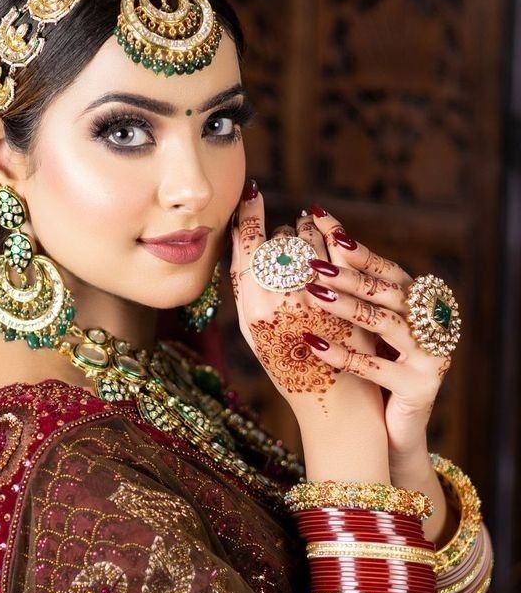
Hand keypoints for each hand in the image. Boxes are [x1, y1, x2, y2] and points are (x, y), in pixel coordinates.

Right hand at [229, 183, 384, 423]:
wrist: (333, 400)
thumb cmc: (289, 365)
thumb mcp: (254, 331)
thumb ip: (247, 290)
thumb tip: (244, 245)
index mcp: (253, 306)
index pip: (246, 245)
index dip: (248, 214)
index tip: (252, 192)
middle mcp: (282, 298)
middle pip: (279, 242)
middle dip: (285, 234)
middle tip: (290, 234)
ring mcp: (317, 297)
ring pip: (311, 241)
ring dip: (311, 232)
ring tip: (312, 233)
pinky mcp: (348, 296)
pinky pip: (340, 252)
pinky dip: (337, 240)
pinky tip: (337, 238)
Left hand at [296, 205, 451, 458]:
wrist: (392, 432)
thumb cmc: (370, 374)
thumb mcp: (362, 333)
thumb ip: (353, 298)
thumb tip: (309, 254)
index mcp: (416, 306)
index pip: (385, 269)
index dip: (355, 247)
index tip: (322, 223)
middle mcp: (429, 325)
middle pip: (386, 292)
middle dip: (349, 273)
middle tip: (313, 261)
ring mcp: (429, 355)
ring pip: (385, 324)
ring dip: (347, 306)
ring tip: (313, 292)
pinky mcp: (421, 386)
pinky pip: (377, 367)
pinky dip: (344, 354)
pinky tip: (313, 344)